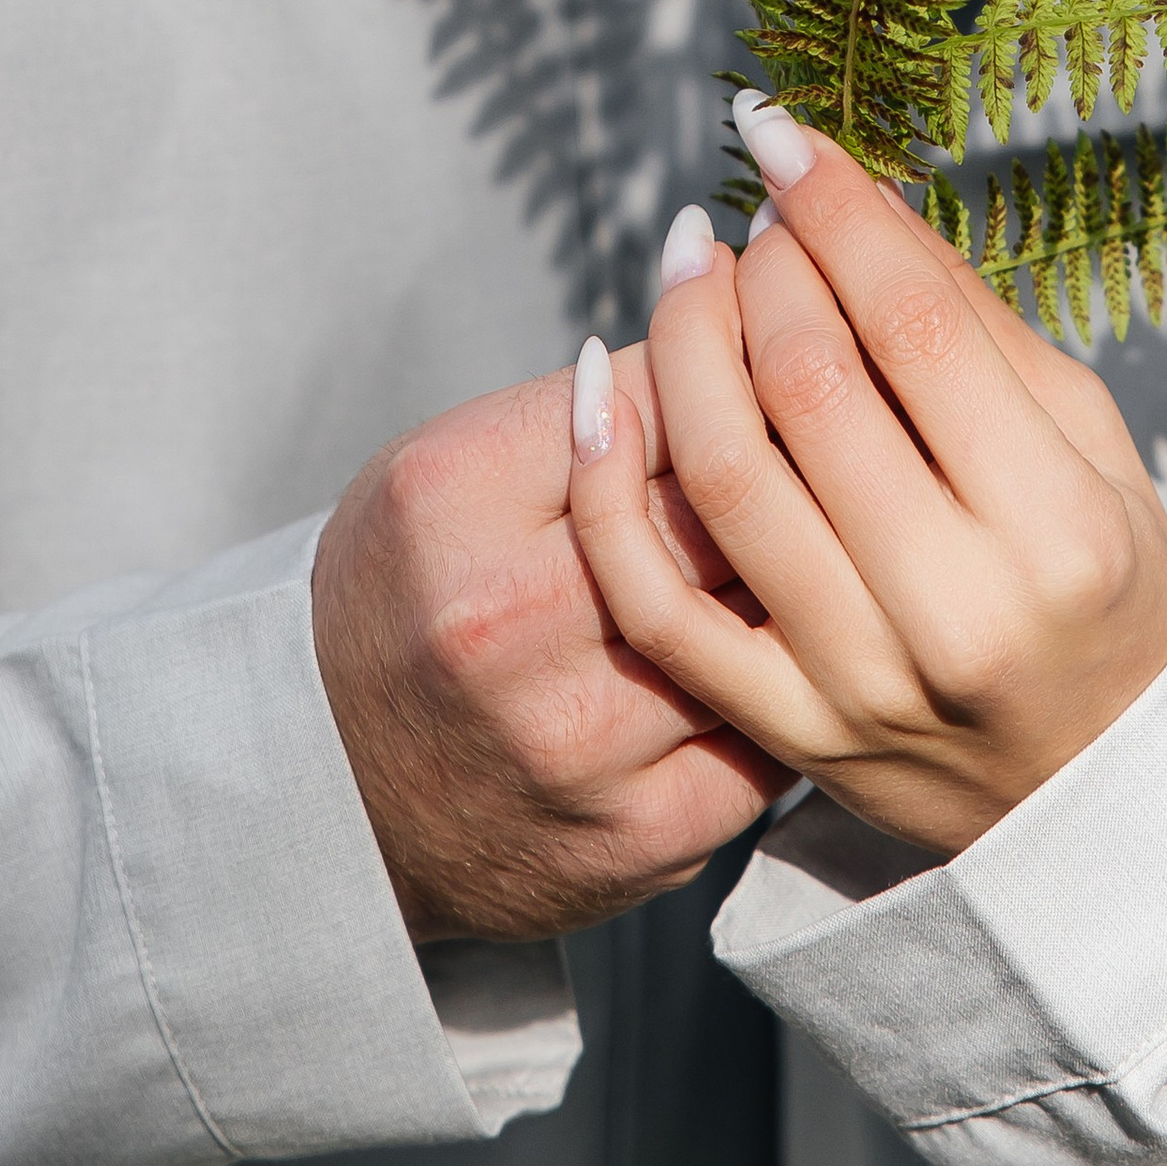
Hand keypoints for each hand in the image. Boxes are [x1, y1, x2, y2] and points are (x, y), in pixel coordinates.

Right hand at [314, 362, 787, 941]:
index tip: (773, 354)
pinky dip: (796, 685)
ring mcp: (584, 744)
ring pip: (767, 621)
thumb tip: (741, 329)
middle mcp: (511, 624)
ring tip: (826, 542)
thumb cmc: (413, 591)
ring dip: (809, 576)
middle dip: (788, 467)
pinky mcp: (647, 837)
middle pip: (723, 506)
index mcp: (458, 498)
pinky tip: (800, 653)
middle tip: (826, 442)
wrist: (340, 790)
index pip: (665, 394)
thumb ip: (589, 403)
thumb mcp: (455, 463)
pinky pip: (778, 734)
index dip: (739, 368)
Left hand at [567, 114, 1166, 856]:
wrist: (1095, 793)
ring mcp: (855, 681)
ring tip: (688, 265)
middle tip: (754, 219)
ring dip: (682, 339)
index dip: (836, 211)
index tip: (783, 133)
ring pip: (721, 473)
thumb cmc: (1099, 585)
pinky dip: (608, 480)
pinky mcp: (782, 731)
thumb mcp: (1087, 442)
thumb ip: (972, 322)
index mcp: (1054, 527)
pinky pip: (656, 600)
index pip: (916, 326)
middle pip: (808, 385)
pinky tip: (601, 382)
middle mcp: (953, 610)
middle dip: (762, 268)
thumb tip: (852, 196)